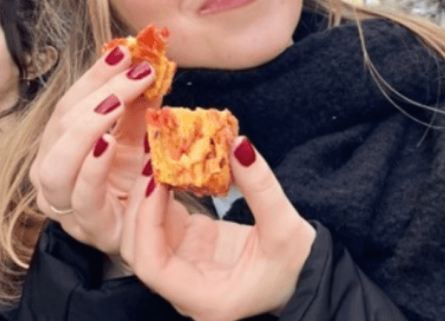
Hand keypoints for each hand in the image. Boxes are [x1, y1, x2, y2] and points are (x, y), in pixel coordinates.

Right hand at [30, 46, 159, 253]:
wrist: (158, 224)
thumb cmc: (140, 177)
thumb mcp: (139, 134)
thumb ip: (138, 103)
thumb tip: (149, 60)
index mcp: (61, 146)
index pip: (69, 103)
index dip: (94, 76)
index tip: (124, 50)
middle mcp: (53, 173)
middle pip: (62, 126)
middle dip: (100, 93)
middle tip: (137, 72)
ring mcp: (66, 204)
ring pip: (58, 164)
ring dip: (88, 128)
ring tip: (118, 103)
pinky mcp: (90, 227)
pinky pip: (83, 198)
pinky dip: (94, 169)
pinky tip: (110, 145)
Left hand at [121, 137, 316, 320]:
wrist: (305, 273)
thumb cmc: (297, 263)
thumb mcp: (284, 226)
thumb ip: (260, 187)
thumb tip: (239, 145)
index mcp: (205, 297)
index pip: (152, 266)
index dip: (146, 222)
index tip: (156, 182)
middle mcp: (187, 287)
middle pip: (139, 249)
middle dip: (140, 204)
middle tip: (153, 162)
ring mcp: (187, 266)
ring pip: (147, 234)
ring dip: (148, 197)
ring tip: (159, 158)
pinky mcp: (192, 246)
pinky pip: (166, 221)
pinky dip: (163, 195)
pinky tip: (170, 168)